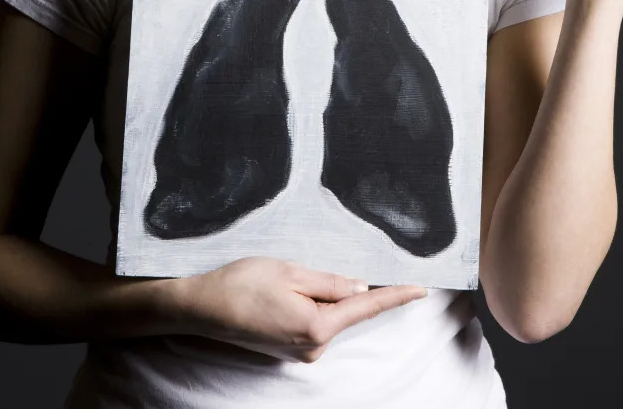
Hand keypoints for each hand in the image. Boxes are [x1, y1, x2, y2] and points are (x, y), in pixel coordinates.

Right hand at [157, 256, 428, 362]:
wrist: (201, 307)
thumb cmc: (242, 284)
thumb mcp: (291, 272)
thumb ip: (331, 282)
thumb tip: (363, 289)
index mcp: (317, 326)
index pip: (366, 307)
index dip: (395, 296)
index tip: (421, 289)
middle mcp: (312, 347)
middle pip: (345, 310)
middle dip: (339, 287)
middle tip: (304, 270)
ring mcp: (299, 352)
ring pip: (327, 314)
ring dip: (318, 294)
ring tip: (281, 280)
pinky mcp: (288, 349)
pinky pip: (313, 321)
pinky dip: (309, 303)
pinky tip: (281, 292)